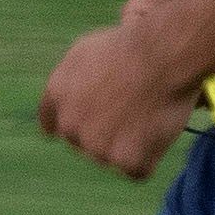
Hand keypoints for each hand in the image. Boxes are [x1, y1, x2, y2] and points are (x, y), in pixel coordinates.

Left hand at [41, 0, 204, 178]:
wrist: (162, 53)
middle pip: (86, 143)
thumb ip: (71, 77)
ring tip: (149, 114)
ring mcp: (96, 147)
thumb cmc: (132, 44)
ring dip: (130, 145)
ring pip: (112, 157)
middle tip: (134, 110)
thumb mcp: (85, 49)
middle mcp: (70, 126)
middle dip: (107, 133)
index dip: (75, 122)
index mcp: (56, 97)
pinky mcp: (123, 161)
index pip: (52, 123)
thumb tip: (69, 97)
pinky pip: (136, 170)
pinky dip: (149, 157)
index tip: (90, 123)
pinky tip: (158, 130)